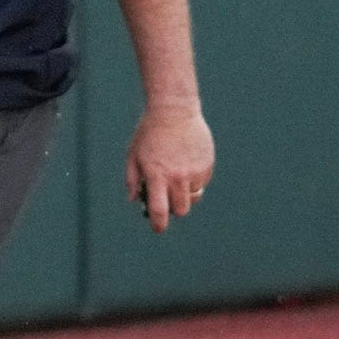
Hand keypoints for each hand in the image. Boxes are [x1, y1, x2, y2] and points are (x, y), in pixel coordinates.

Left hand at [127, 100, 214, 233]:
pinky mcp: (206, 164)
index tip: (158, 228)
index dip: (159, 224)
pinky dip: (194, 180)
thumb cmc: (149, 133)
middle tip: (167, 200)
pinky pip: (202, 182)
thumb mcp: (133, 156)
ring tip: (177, 177)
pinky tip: (186, 162)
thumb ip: (132, 180)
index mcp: (157, 176)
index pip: (159, 210)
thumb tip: (134, 200)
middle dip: (174, 209)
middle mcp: (177, 176)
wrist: (174, 110)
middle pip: (181, 210)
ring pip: (194, 197)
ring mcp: (194, 171)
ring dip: (185, 194)